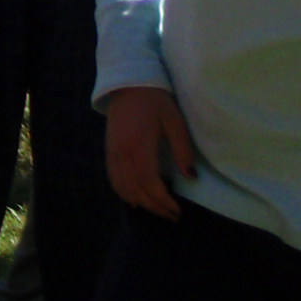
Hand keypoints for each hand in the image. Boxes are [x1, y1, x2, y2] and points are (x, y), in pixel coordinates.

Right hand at [103, 86, 196, 218]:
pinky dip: (123, 192)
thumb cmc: (156, 101)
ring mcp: (112, 151)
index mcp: (140, 144)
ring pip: (121, 186)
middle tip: (171, 215)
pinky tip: (135, 198)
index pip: (149, 182)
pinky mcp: (108, 149)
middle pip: (134, 189)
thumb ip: (182, 150)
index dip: (162, 200)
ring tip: (156, 209)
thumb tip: (191, 177)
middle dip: (153, 206)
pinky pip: (113, 177)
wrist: (128, 85)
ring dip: (138, 202)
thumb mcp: (175, 121)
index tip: (177, 210)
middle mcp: (122, 151)